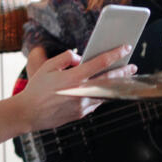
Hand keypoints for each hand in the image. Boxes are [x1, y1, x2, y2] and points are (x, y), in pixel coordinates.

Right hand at [16, 46, 135, 132]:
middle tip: (133, 66)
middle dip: (123, 72)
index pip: (100, 63)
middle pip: (109, 80)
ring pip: (105, 93)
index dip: (115, 54)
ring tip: (123, 78)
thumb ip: (66, 58)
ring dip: (116, 85)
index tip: (126, 48)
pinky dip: (101, 95)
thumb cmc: (36, 89)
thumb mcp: (47, 67)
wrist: (28, 113)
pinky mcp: (81, 114)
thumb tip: (79, 58)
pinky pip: (95, 102)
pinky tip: (104, 90)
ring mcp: (82, 104)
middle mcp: (81, 92)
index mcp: (73, 77)